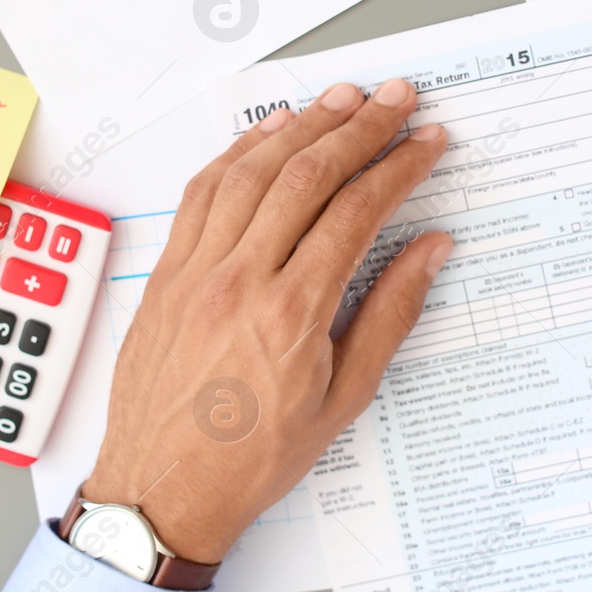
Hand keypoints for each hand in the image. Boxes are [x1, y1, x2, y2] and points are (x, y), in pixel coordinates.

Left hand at [82, 79, 451, 563]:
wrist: (163, 493)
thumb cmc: (252, 459)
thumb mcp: (342, 400)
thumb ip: (388, 316)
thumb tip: (429, 251)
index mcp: (291, 314)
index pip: (356, 211)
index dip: (398, 167)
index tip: (426, 143)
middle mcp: (239, 281)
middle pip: (307, 175)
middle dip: (359, 128)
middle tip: (394, 98)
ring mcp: (194, 272)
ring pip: (251, 172)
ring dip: (300, 127)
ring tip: (339, 99)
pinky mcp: (165, 274)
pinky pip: (201, 194)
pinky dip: (237, 153)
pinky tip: (266, 135)